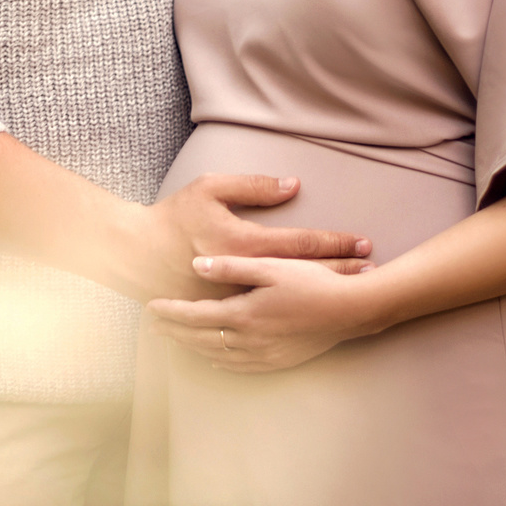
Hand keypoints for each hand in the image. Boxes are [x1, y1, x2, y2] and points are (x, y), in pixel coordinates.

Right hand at [133, 173, 371, 299]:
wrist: (133, 253)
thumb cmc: (173, 217)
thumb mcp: (210, 189)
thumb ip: (253, 186)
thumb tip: (293, 185)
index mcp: (242, 244)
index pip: (301, 244)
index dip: (335, 243)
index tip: (363, 242)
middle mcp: (243, 278)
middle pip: (304, 276)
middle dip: (341, 271)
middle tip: (372, 270)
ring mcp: (232, 302)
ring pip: (290, 302)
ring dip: (323, 297)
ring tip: (354, 295)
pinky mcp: (222, 318)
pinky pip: (267, 320)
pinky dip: (292, 319)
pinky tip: (311, 320)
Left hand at [147, 253, 387, 372]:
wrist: (350, 311)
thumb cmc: (313, 283)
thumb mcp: (271, 266)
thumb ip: (231, 267)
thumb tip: (197, 265)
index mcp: (244, 313)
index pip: (196, 315)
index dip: (171, 312)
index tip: (150, 307)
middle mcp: (250, 340)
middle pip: (201, 338)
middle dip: (174, 332)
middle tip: (152, 327)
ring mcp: (264, 354)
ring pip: (216, 354)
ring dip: (192, 347)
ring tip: (175, 340)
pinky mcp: (278, 361)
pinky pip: (239, 366)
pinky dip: (219, 361)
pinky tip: (213, 357)